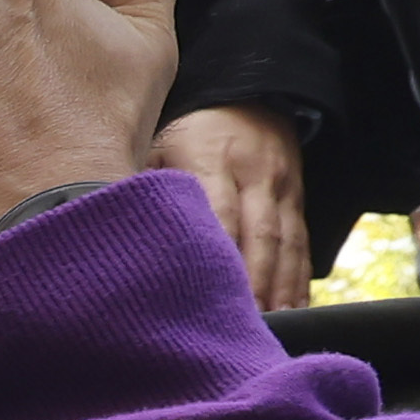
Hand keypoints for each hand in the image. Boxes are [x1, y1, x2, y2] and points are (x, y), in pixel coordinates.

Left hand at [154, 102, 317, 309]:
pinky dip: (298, 280)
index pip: (218, 214)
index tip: (207, 298)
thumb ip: (143, 187)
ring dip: (279, 289)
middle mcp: (253, 172)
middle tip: (242, 327)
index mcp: (210, 157)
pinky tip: (293, 311)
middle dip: (253, 285)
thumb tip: (118, 236)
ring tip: (271, 328)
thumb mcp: (155, 144)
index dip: (218, 257)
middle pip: (259, 235)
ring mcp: (281, 186)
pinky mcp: (297, 198)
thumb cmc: (183, 130)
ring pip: (286, 243)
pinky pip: (301, 243)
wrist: (245, 91)